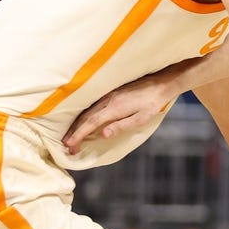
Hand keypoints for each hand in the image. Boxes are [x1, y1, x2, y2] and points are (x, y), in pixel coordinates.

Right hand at [62, 72, 177, 153]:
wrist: (161, 83)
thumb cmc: (153, 103)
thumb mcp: (141, 118)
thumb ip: (121, 126)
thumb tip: (102, 135)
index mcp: (115, 108)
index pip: (91, 123)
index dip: (79, 134)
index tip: (70, 145)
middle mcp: (108, 99)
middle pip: (85, 117)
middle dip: (74, 131)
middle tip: (67, 145)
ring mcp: (108, 94)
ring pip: (87, 110)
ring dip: (77, 124)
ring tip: (70, 136)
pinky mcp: (111, 92)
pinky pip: (93, 105)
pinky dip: (84, 115)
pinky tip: (82, 121)